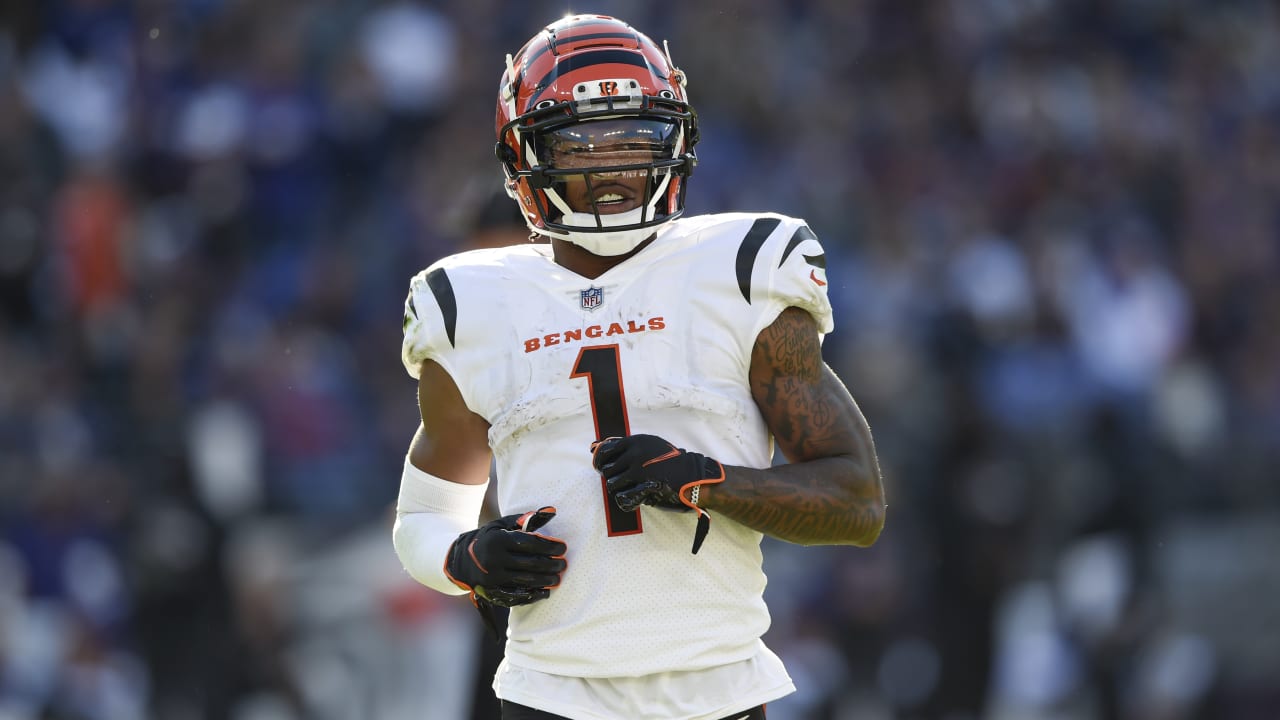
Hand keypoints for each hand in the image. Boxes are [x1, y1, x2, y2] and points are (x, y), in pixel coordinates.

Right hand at [445, 507, 566, 607]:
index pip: (530, 543)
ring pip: (526, 581)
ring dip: (546, 580)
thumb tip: (552, 511)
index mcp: (498, 540)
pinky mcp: (492, 592)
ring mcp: (493, 578)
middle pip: (531, 564)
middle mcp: (494, 560)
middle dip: (552, 564)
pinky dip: (534, 595)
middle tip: (563, 564)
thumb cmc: (490, 539)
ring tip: (557, 577)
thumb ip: (527, 519)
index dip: (550, 546)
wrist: (462, 560)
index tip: (563, 547)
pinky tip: (545, 591)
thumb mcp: (503, 525)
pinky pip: (517, 596)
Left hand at [590, 435, 723, 552]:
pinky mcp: (646, 487)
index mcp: (635, 442)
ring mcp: (641, 471)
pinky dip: (627, 500)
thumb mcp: (648, 445)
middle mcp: (635, 454)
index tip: (603, 468)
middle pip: (606, 470)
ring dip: (619, 490)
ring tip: (632, 489)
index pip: (604, 451)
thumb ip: (623, 446)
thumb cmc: (669, 461)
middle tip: (624, 481)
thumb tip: (593, 446)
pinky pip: (623, 498)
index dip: (600, 462)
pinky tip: (636, 498)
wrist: (694, 475)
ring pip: (612, 485)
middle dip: (612, 477)